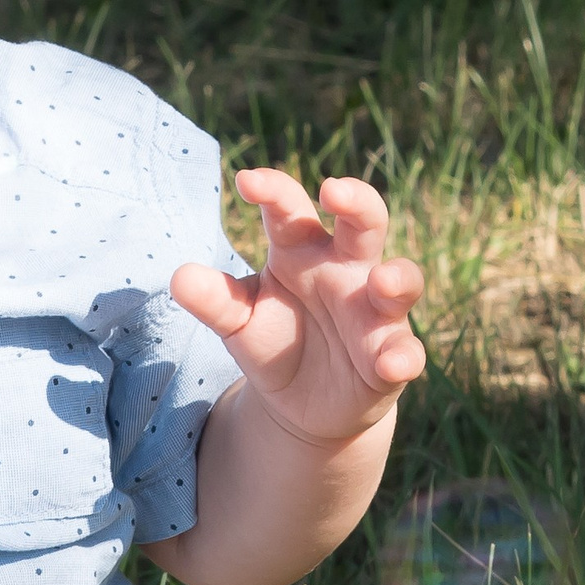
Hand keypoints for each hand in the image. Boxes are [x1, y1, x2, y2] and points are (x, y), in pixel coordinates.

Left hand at [170, 171, 425, 450]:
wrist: (300, 402)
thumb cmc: (272, 341)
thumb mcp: (237, 321)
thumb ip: (215, 300)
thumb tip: (179, 278)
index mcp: (301, 251)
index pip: (289, 211)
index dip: (273, 192)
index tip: (246, 182)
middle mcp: (346, 270)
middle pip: (363, 223)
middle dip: (357, 202)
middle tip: (335, 190)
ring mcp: (375, 312)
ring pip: (399, 282)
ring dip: (397, 278)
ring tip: (382, 280)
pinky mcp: (391, 356)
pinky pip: (406, 353)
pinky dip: (403, 357)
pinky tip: (393, 365)